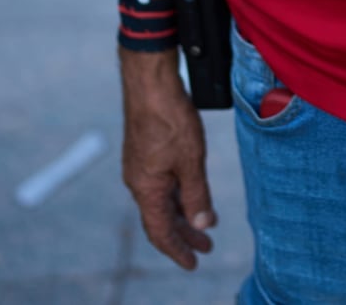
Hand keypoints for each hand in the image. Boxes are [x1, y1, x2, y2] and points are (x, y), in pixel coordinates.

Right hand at [119, 46, 216, 268]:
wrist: (150, 83)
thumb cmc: (169, 119)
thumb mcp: (191, 160)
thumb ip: (197, 194)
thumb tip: (203, 225)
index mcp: (146, 189)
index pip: (160, 231)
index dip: (178, 249)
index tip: (195, 262)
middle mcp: (139, 181)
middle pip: (162, 218)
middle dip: (185, 234)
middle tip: (207, 246)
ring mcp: (141, 166)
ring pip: (163, 199)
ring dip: (183, 212)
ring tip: (204, 222)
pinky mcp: (146, 151)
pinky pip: (162, 182)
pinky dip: (178, 193)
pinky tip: (192, 190)